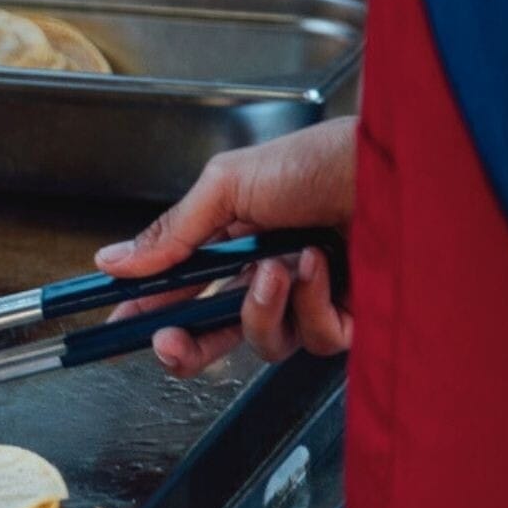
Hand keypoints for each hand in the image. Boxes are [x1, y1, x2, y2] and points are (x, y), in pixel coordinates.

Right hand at [96, 118, 355, 377]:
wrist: (391, 165)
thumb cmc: (321, 160)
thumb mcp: (228, 185)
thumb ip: (171, 231)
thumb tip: (116, 260)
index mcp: (238, 244)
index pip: (184, 291)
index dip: (152, 313)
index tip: (121, 326)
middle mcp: (274, 275)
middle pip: (218, 335)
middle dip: (188, 347)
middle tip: (170, 341)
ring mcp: (312, 299)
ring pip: (265, 342)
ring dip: (262, 307)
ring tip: (278, 266)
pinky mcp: (353, 316)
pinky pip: (316, 338)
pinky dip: (312, 303)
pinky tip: (320, 266)